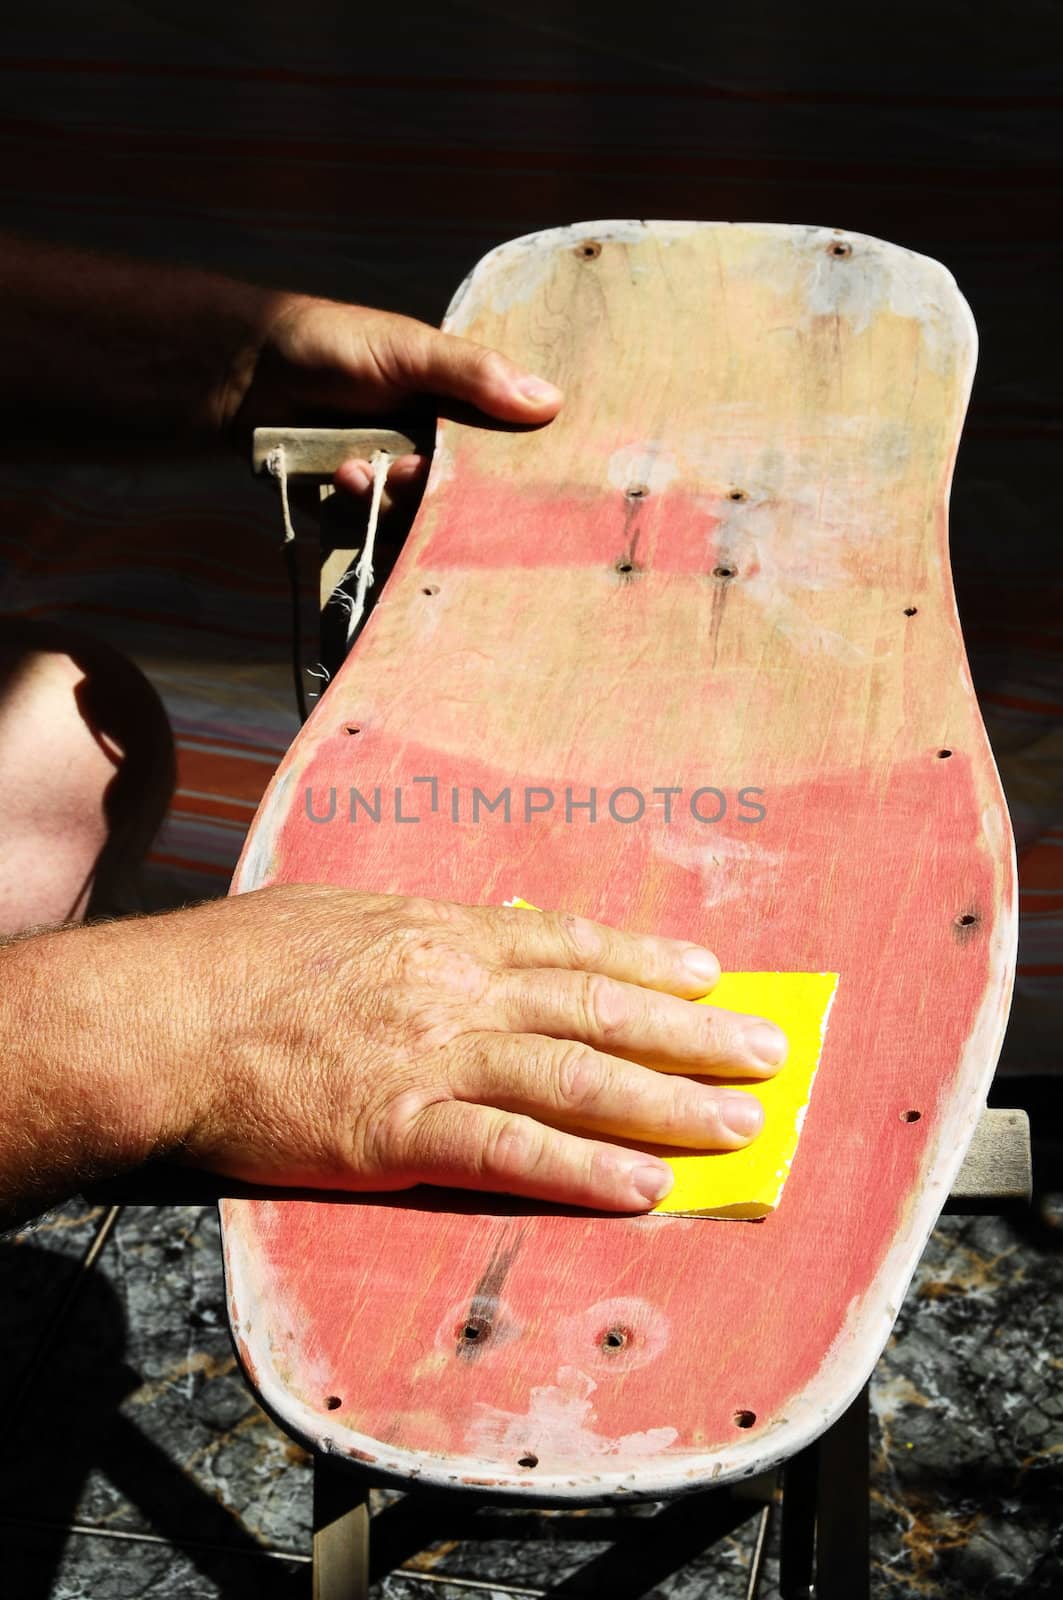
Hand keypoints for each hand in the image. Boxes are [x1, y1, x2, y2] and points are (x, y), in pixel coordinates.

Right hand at [167, 886, 785, 1210]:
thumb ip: (416, 936)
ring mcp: (434, 1057)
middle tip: (767, 1052)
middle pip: (599, 1010)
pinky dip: (583, 1171)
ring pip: (576, 1079)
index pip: (571, 946)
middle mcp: (458, 988)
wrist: (163, 1017)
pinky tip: (641, 1188)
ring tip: (738, 1126)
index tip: (712, 977)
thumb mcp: (340, 917)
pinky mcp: (400, 1131)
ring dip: (668, 1104)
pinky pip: (510, 1152)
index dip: (650, 963)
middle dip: (693, 1035)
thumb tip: (462, 937)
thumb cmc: (238, 963)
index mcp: (443, 934)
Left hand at [229, 295, 562, 495]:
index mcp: (461, 406)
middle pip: (468, 496)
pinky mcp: (364, 507)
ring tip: (356, 471)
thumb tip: (552, 401)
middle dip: (437, 491)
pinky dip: (364, 512)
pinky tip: (341, 481)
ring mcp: (400, 480)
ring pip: (424, 518)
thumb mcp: (408, 350)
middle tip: (405, 470)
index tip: (507, 484)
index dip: (512, 469)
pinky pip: (383, 533)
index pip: (508, 449)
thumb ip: (473, 374)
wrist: (244, 376)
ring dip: (392, 501)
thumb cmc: (331, 345)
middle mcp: (437, 447)